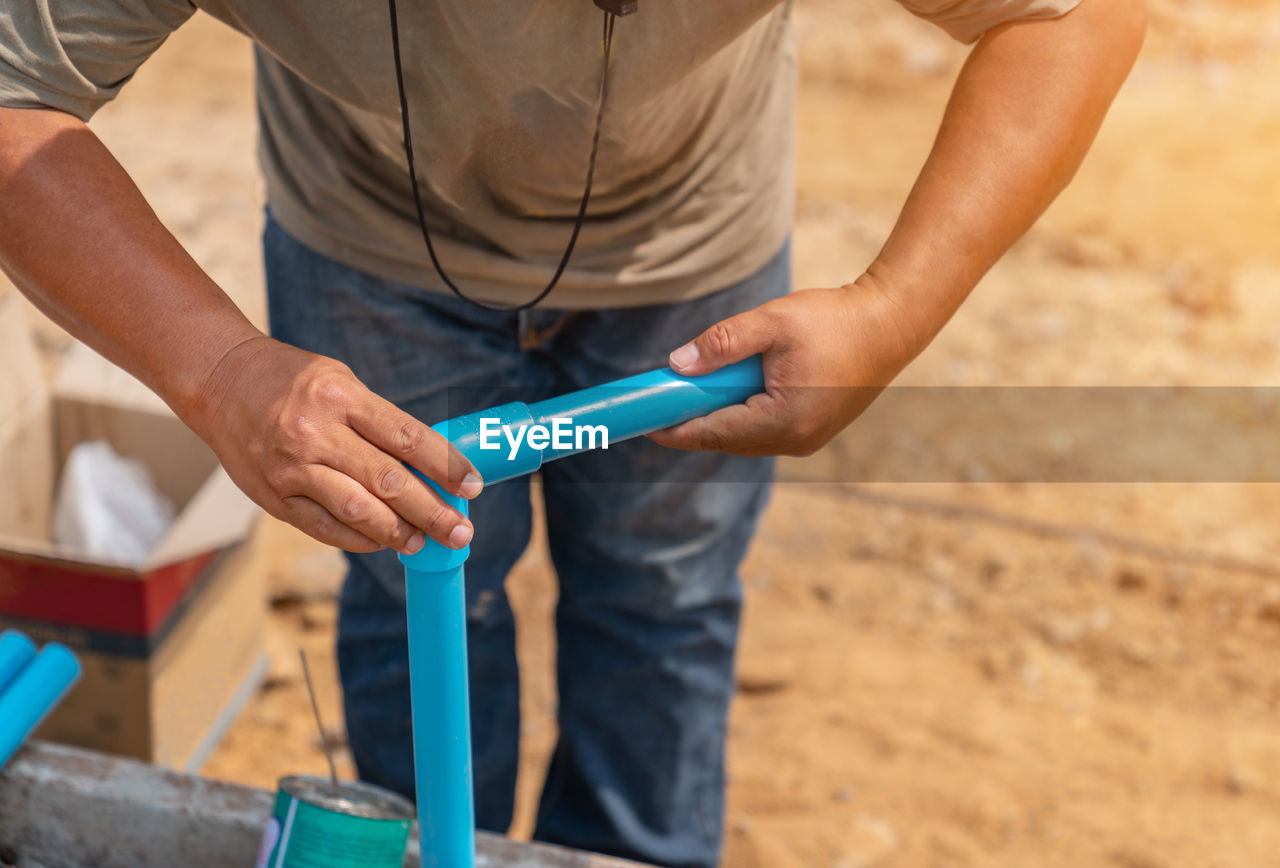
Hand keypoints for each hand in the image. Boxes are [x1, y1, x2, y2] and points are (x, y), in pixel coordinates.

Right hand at [186, 337, 481, 554]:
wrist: (219, 381)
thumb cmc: (291, 380)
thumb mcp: (341, 381)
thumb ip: (378, 422)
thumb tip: (427, 467)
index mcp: (342, 396)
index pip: (409, 438)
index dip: (447, 467)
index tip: (473, 487)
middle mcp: (316, 433)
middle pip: (389, 481)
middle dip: (432, 511)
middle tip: (460, 532)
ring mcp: (292, 468)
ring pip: (357, 510)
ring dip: (397, 532)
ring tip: (423, 542)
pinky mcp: (273, 496)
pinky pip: (324, 526)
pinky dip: (358, 538)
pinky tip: (381, 541)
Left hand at [649, 276, 924, 456]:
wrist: (890, 324)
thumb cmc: (833, 320)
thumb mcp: (771, 322)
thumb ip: (722, 343)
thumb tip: (677, 365)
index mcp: (783, 420)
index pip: (713, 432)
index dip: (675, 428)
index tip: (643, 422)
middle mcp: (795, 440)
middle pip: (727, 440)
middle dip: (694, 422)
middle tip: (661, 401)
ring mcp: (807, 440)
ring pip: (745, 438)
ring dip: (718, 419)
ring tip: (692, 394)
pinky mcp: (814, 431)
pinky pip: (765, 431)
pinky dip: (742, 416)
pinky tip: (730, 392)